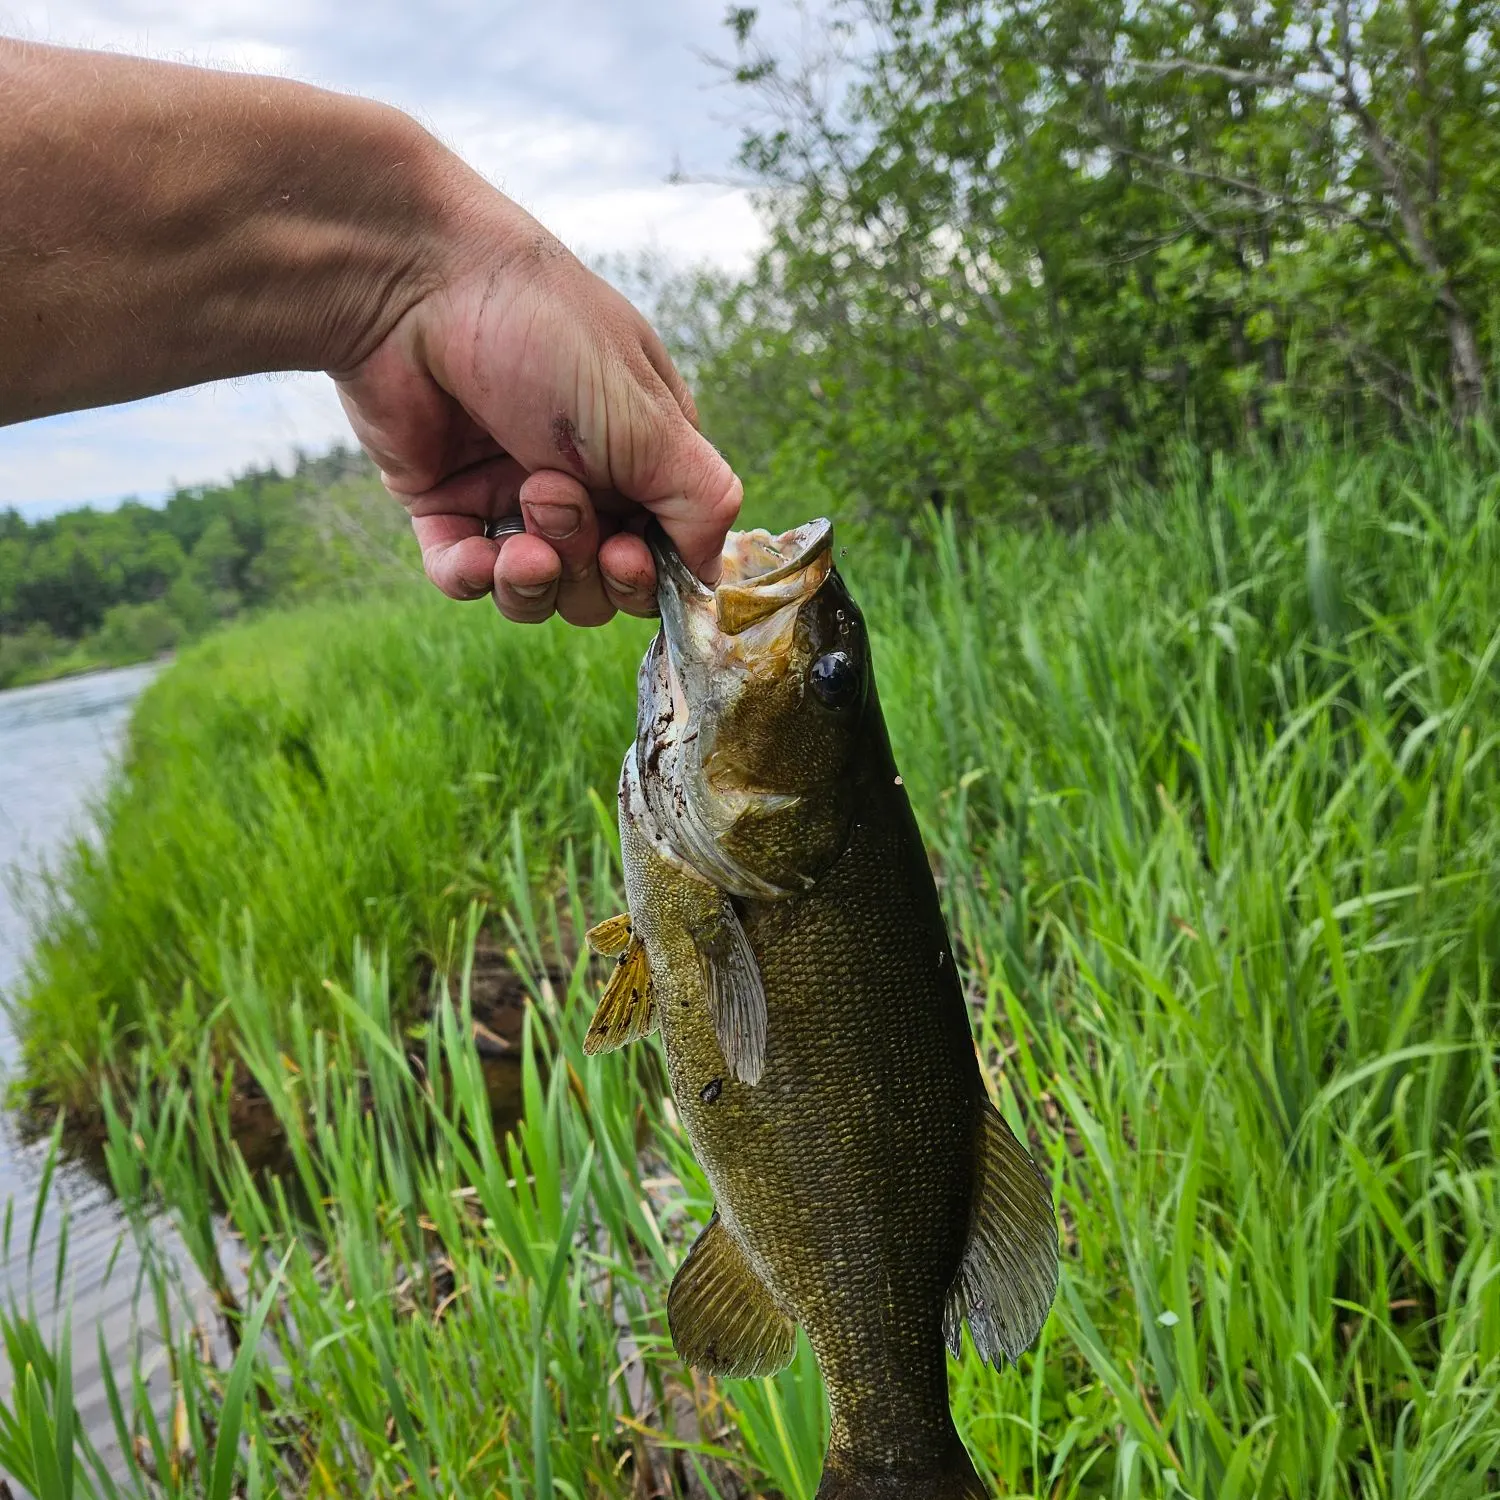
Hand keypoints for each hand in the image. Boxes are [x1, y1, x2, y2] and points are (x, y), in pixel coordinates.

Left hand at [333, 203, 741, 625]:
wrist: (416, 284)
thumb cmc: (548, 332)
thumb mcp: (652, 421)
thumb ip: (701, 503)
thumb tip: (711, 577)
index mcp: (642, 456)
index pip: (664, 556)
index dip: (648, 577)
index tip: (629, 552)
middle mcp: (582, 482)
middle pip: (600, 587)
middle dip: (585, 562)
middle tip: (554, 495)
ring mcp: (508, 495)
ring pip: (537, 592)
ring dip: (534, 575)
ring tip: (521, 513)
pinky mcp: (442, 503)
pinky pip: (464, 577)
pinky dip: (473, 577)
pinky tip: (477, 554)